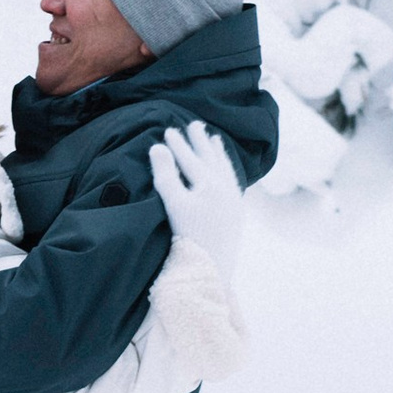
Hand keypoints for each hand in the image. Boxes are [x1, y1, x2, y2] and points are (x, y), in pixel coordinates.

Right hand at [150, 122, 246, 288]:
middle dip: (201, 141)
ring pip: (225, 169)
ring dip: (217, 153)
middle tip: (195, 124)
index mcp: (210, 183)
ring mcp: (233, 201)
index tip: (169, 129)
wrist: (212, 269)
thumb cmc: (189, 237)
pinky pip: (232, 183)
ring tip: (214, 140)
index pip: (190, 158)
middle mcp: (225, 188)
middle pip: (211, 158)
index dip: (178, 144)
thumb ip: (165, 174)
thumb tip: (157, 146)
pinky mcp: (236, 214)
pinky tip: (224, 172)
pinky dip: (226, 171)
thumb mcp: (173, 204)